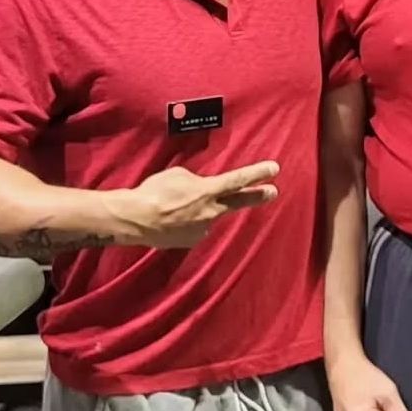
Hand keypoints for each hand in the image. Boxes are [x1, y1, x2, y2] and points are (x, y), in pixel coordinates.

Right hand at [109, 161, 279, 247]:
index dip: (257, 174)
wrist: (136, 219)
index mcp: (209, 190)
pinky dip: (186, 222)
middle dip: (257, 196)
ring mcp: (203, 229)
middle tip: (273, 192)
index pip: (238, 179)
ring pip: (208, 215)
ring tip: (175, 207)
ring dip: (198, 210)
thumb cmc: (155, 191)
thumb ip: (197, 182)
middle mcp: (211, 211)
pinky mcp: (191, 241)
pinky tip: (172, 220)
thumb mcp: (178, 175)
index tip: (275, 169)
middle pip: (238, 202)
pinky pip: (194, 227)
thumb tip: (201, 190)